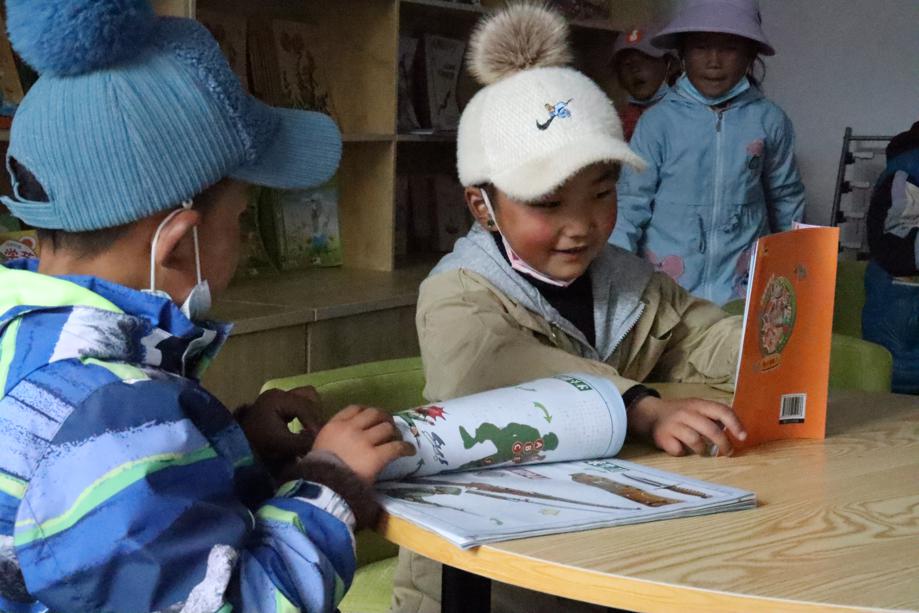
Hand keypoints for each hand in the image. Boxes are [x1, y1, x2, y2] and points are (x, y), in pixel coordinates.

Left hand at [237, 387, 325, 467]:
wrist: (235, 447)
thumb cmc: (257, 445)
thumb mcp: (281, 445)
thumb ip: (303, 442)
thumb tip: (321, 439)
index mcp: (277, 399)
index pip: (304, 407)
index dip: (315, 423)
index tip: (321, 437)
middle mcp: (279, 393)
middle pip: (308, 397)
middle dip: (315, 416)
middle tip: (318, 433)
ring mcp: (278, 397)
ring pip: (306, 398)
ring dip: (312, 414)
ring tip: (313, 431)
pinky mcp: (278, 404)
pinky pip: (299, 404)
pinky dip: (306, 415)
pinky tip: (306, 429)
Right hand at [313, 405, 415, 483]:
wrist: (323, 488)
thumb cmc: (318, 471)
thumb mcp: (320, 446)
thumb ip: (332, 437)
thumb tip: (343, 438)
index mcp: (335, 425)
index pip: (355, 408)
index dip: (367, 411)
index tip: (372, 417)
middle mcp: (351, 428)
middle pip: (374, 413)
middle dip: (384, 418)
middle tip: (389, 426)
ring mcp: (364, 441)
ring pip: (387, 428)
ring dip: (395, 432)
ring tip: (397, 439)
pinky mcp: (376, 456)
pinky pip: (396, 447)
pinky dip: (405, 448)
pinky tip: (410, 451)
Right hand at [628, 396, 746, 456]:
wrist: (650, 414)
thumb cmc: (681, 414)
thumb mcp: (697, 408)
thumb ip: (713, 417)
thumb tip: (735, 432)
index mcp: (699, 404)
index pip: (722, 411)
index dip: (735, 424)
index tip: (743, 437)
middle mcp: (686, 412)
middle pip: (711, 430)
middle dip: (723, 444)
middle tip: (728, 453)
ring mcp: (674, 424)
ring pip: (696, 441)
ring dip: (703, 451)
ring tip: (703, 452)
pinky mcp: (663, 437)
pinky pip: (678, 450)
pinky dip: (682, 452)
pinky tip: (680, 448)